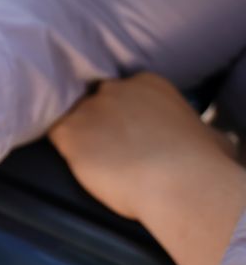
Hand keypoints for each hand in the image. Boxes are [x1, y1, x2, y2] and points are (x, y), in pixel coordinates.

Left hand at [50, 73, 233, 220]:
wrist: (177, 180)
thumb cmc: (201, 163)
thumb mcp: (209, 137)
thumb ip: (199, 132)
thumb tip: (212, 141)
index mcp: (147, 84)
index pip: (121, 93)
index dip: (119, 116)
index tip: (126, 134)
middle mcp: (112, 89)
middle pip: (93, 102)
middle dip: (97, 122)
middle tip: (107, 149)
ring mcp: (87, 109)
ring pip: (72, 119)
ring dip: (78, 137)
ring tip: (90, 160)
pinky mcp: (68, 133)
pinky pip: (54, 136)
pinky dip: (61, 148)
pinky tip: (72, 162)